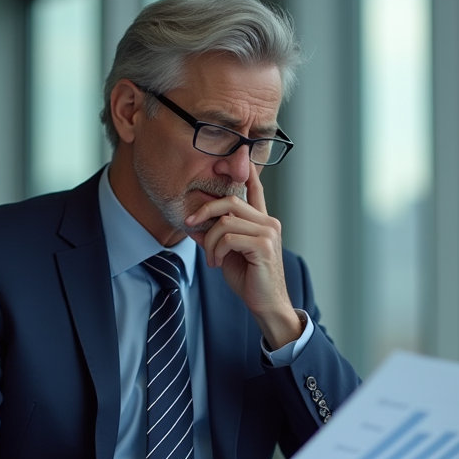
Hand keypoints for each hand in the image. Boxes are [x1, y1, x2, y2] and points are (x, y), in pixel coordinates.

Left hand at [185, 165, 301, 348]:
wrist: (266, 305)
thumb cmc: (249, 280)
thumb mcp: (226, 253)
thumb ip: (214, 235)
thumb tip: (193, 224)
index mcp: (262, 221)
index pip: (254, 188)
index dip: (244, 169)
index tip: (236, 152)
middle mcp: (269, 222)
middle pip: (230, 200)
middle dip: (204, 210)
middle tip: (189, 224)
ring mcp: (268, 232)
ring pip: (225, 221)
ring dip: (209, 241)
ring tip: (211, 258)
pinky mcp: (264, 245)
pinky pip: (228, 237)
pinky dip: (216, 250)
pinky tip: (217, 263)